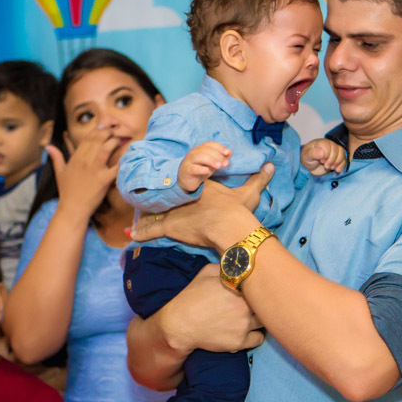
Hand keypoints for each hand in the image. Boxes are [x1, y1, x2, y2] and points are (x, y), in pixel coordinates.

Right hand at [52, 133, 119, 221]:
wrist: (72, 209)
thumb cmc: (67, 192)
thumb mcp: (59, 173)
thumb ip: (56, 158)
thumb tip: (48, 146)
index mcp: (75, 158)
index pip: (87, 139)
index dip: (97, 131)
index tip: (103, 127)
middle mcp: (85, 161)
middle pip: (97, 140)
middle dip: (107, 133)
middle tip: (113, 131)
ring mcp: (95, 170)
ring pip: (106, 149)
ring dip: (114, 142)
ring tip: (119, 140)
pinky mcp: (104, 180)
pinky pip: (117, 166)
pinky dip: (123, 160)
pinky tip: (128, 155)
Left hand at [130, 163, 274, 251]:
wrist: (228, 224)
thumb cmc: (237, 209)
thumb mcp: (249, 192)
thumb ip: (260, 178)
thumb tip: (271, 165)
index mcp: (199, 185)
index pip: (185, 183)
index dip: (180, 185)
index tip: (174, 186)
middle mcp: (183, 196)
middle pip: (167, 196)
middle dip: (158, 199)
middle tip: (147, 201)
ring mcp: (174, 211)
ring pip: (155, 212)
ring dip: (146, 216)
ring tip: (134, 219)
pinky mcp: (169, 226)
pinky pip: (151, 230)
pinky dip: (140, 233)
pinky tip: (129, 235)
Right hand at [157, 265, 264, 354]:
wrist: (180, 324)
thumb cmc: (192, 297)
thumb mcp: (206, 272)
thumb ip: (226, 267)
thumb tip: (240, 264)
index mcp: (238, 287)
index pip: (261, 285)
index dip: (259, 287)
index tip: (257, 288)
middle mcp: (244, 306)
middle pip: (266, 304)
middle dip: (262, 303)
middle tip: (256, 304)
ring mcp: (243, 325)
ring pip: (265, 322)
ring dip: (260, 319)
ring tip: (252, 317)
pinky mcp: (239, 342)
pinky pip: (259, 339)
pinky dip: (255, 335)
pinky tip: (248, 331)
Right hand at [178, 142, 231, 191]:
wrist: (187, 180)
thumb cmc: (201, 169)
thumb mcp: (212, 163)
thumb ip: (220, 158)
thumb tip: (229, 152)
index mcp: (201, 149)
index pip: (210, 144)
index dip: (219, 147)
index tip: (228, 153)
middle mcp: (194, 153)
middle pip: (206, 150)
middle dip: (217, 156)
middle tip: (225, 164)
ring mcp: (189, 161)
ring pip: (199, 157)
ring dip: (210, 160)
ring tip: (218, 166)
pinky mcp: (186, 170)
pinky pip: (192, 168)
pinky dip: (200, 169)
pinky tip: (206, 170)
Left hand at [300, 138, 346, 175]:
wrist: (310, 167)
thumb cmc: (307, 160)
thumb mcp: (307, 157)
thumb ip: (313, 153)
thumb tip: (322, 153)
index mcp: (320, 142)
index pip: (328, 145)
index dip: (327, 154)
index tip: (322, 161)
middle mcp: (329, 144)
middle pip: (336, 149)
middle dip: (332, 159)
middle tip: (326, 166)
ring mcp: (334, 151)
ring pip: (341, 153)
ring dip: (338, 162)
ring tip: (331, 168)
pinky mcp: (338, 157)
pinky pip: (344, 159)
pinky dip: (342, 165)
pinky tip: (337, 170)